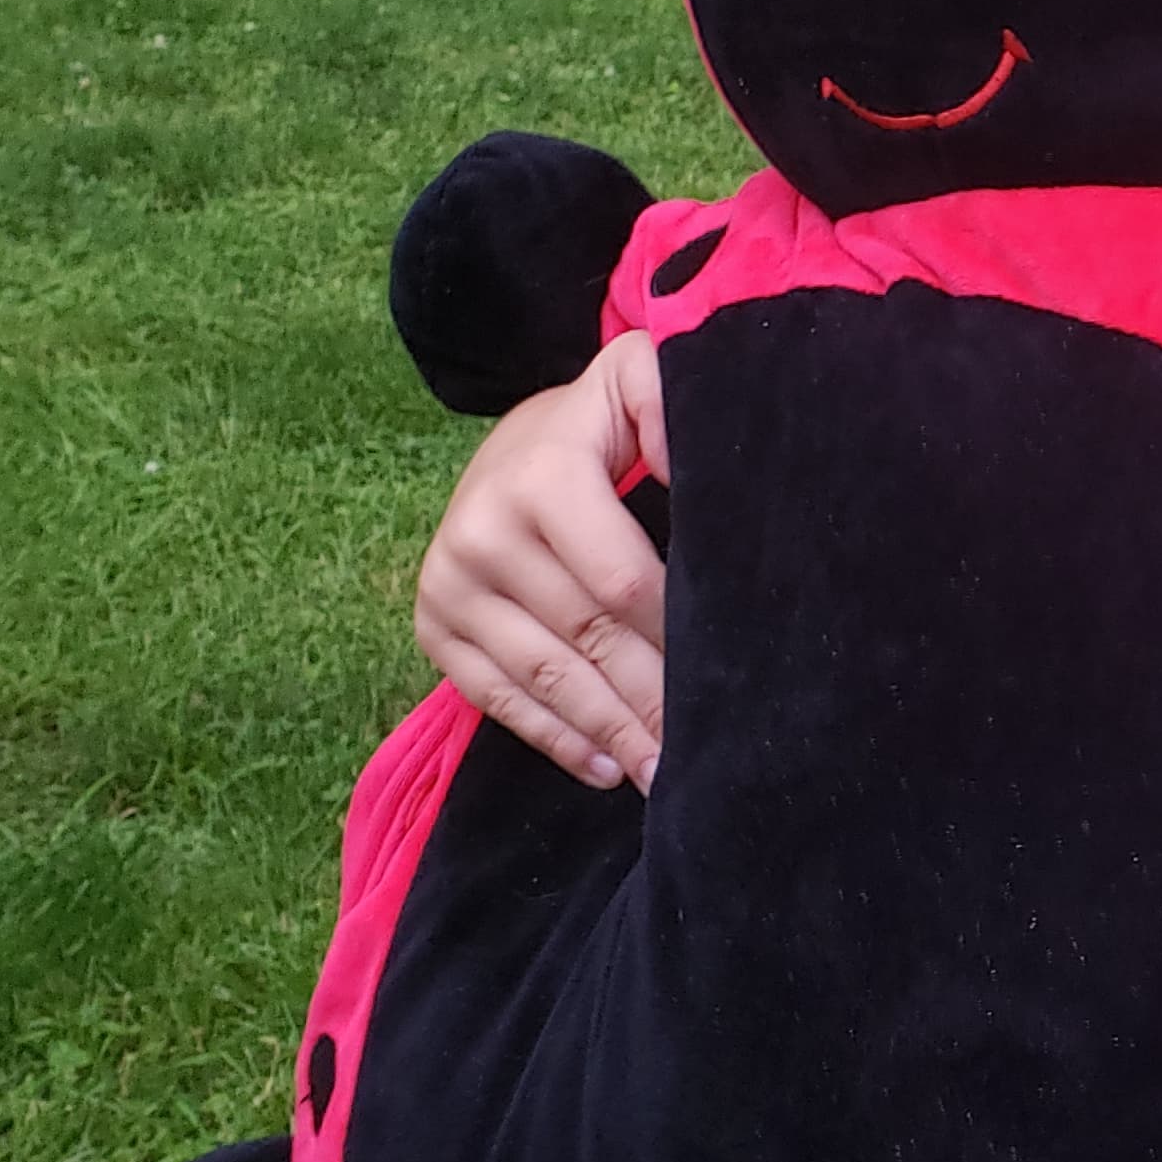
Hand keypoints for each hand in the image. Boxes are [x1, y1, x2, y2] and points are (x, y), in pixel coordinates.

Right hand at [413, 331, 671, 787]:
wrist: (507, 447)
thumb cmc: (595, 430)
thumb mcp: (633, 385)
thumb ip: (667, 398)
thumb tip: (686, 460)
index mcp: (540, 475)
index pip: (623, 581)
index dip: (677, 636)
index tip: (730, 678)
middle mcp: (480, 531)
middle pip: (587, 638)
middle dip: (649, 701)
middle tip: (703, 752)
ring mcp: (448, 583)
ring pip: (544, 677)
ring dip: (608, 734)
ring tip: (662, 776)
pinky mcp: (431, 624)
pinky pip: (495, 696)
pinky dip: (553, 738)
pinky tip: (604, 767)